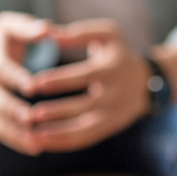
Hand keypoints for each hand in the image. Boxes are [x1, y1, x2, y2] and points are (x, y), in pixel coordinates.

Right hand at [0, 11, 50, 155]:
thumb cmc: (2, 43)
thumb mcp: (8, 27)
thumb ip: (26, 26)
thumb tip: (47, 28)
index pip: (0, 68)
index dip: (15, 77)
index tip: (32, 85)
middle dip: (11, 108)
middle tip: (31, 118)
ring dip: (13, 132)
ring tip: (37, 143)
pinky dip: (14, 141)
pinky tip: (36, 148)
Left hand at [26, 19, 151, 152]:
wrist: (146, 82)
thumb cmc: (117, 54)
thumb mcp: (108, 35)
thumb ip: (78, 33)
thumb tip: (49, 33)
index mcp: (113, 68)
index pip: (84, 76)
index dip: (59, 80)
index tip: (34, 84)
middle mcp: (116, 93)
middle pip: (84, 106)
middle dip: (57, 111)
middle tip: (30, 114)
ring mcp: (114, 114)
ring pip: (85, 128)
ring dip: (58, 133)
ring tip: (32, 134)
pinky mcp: (110, 127)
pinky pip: (86, 139)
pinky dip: (64, 142)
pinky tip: (42, 142)